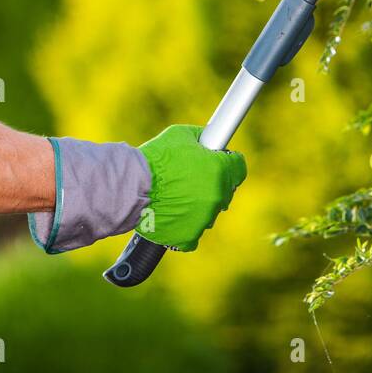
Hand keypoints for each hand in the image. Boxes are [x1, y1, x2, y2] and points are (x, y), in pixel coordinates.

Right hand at [134, 124, 246, 251]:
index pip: (238, 166)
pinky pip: (194, 233)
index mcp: (221, 170)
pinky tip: (173, 214)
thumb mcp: (181, 135)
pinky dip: (185, 225)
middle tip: (190, 178)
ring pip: (209, 211)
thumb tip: (211, 137)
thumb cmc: (156, 159)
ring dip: (199, 204)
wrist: (133, 186)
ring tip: (176, 195)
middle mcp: (217, 196)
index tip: (216, 162)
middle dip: (212, 183)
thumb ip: (202, 137)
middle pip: (225, 190)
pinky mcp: (190, 237)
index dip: (226, 162)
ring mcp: (205, 218)